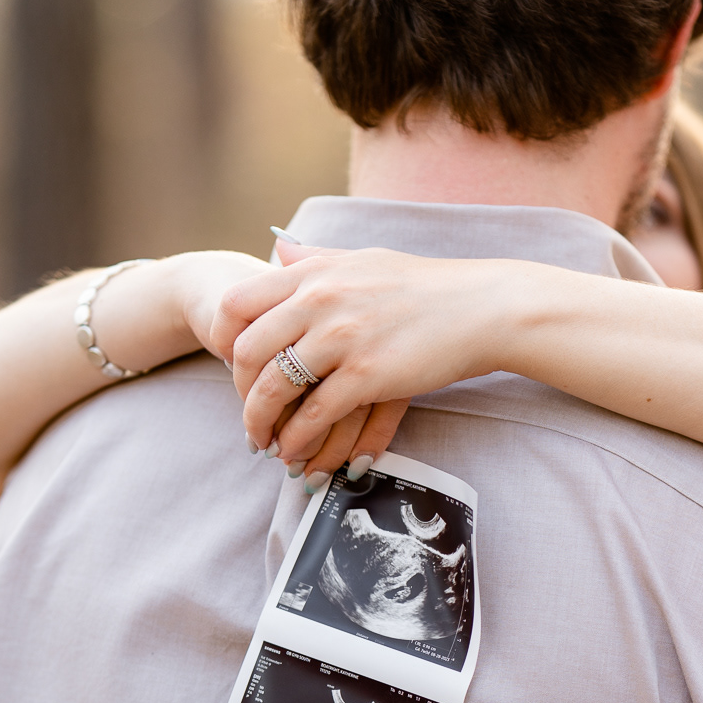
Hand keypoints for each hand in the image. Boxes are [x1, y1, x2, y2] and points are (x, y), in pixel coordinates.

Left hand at [213, 242, 513, 478]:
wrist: (481, 308)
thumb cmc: (425, 287)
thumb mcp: (362, 259)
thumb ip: (315, 258)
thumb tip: (279, 250)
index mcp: (313, 271)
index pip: (237, 303)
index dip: (222, 340)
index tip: (229, 366)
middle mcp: (319, 299)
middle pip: (247, 351)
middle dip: (239, 393)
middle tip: (249, 416)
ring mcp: (342, 337)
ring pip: (274, 388)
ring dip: (261, 424)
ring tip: (265, 443)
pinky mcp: (367, 374)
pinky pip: (314, 414)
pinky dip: (298, 439)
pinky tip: (297, 451)